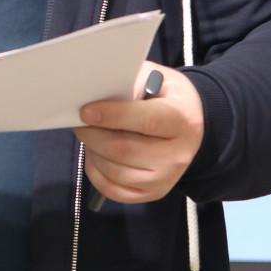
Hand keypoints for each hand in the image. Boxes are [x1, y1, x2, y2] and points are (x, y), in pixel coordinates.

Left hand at [72, 62, 204, 205]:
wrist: (191, 124)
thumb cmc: (165, 96)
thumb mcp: (154, 77)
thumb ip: (129, 82)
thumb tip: (95, 92)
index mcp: (181, 120)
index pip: (146, 121)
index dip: (113, 116)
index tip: (86, 111)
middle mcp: (177, 155)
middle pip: (124, 151)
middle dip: (93, 135)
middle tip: (79, 122)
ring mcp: (166, 178)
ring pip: (115, 172)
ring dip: (93, 152)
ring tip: (90, 135)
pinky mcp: (153, 193)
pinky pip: (113, 190)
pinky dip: (96, 172)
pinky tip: (96, 154)